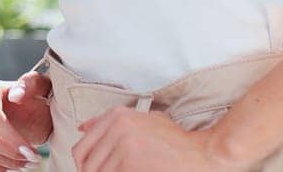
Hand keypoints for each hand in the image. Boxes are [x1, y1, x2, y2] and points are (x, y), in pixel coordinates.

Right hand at [0, 71, 53, 170]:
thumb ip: (32, 84)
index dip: (10, 138)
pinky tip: (5, 168)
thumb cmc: (34, 101)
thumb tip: (15, 94)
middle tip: (30, 161)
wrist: (27, 112)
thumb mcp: (41, 89)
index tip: (29, 152)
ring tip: (23, 165)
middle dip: (9, 153)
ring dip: (3, 163)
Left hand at [73, 106, 244, 171]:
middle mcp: (116, 127)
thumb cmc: (174, 140)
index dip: (84, 166)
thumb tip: (83, 128)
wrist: (200, 152)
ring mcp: (123, 146)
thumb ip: (110, 122)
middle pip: (87, 164)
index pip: (82, 148)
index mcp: (116, 116)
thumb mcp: (142, 120)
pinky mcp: (130, 164)